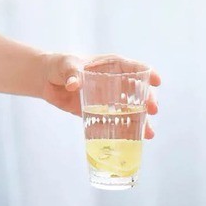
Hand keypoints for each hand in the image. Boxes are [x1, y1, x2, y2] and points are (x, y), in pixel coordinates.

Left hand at [41, 53, 160, 138]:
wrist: (47, 80)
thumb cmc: (60, 65)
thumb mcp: (66, 65)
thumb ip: (72, 73)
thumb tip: (74, 84)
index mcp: (112, 66)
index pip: (135, 68)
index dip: (148, 74)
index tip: (157, 82)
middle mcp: (116, 83)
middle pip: (139, 92)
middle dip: (148, 101)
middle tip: (153, 110)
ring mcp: (111, 99)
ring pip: (132, 110)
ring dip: (142, 122)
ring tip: (149, 134)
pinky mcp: (101, 113)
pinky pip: (117, 123)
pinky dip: (125, 132)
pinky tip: (133, 141)